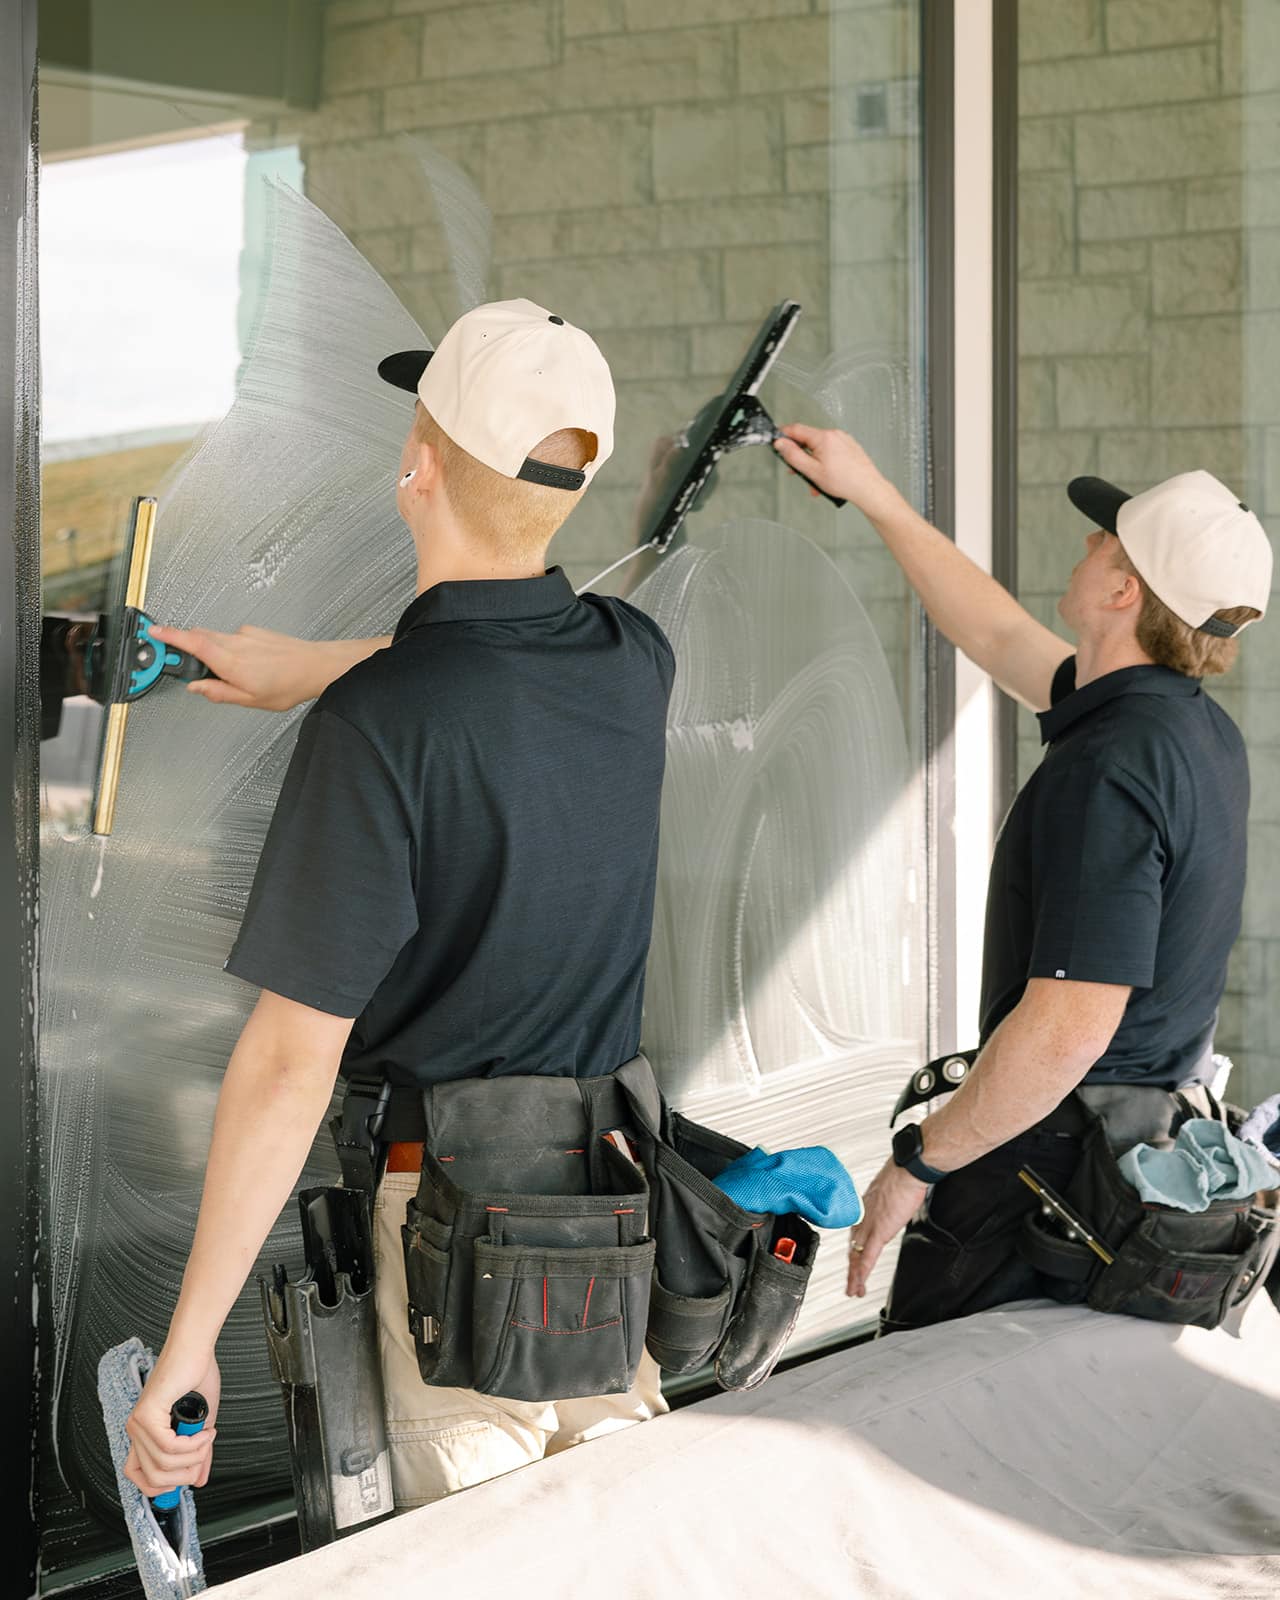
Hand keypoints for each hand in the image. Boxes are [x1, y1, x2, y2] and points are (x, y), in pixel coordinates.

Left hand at [123, 1347, 220, 1496]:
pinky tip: (203, 1433)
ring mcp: (138, 1423)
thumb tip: (200, 1479)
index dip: (163, 1487)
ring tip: (207, 1438)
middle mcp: (136, 1430)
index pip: (138, 1478)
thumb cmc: (196, 1374)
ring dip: (193, 1456)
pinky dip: (191, 1445)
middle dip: (185, 1476)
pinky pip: (168, 1447)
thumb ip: (197, 1454)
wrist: (194, 1348)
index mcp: (144, 1433)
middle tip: (203, 1457)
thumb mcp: (200, 1424)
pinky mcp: (147, 1414)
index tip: (187, 1478)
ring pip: (163, 1465)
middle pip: (153, 1479)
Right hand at [149, 622, 324, 710]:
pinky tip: (244, 664)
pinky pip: (231, 637)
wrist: (316, 666)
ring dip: (208, 649)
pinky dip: (227, 648)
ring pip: (214, 636)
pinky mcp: (254, 631)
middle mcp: (236, 643)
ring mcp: (245, 634)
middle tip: (181, 662)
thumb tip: (195, 688)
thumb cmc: (289, 684)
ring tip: (223, 671)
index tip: (153, 632)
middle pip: (199, 637)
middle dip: (184, 646)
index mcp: (232, 662)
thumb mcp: (250, 700)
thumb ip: (218, 692)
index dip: (170, 636)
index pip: (193, 643)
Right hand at [773, 424, 900, 521]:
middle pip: (808, 441)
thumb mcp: (812, 471)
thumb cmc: (845, 481)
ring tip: (815, 481)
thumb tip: (780, 444)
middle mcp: (834, 435)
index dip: (783, 435)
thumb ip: (793, 456)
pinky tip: (827, 479)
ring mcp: (843, 440)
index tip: (776, 442)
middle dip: (800, 457)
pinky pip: (831, 453)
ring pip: (819, 450)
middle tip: (795, 470)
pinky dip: (825, 464)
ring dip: (813, 465)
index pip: (796, 429)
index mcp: (824, 437)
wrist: (868, 488)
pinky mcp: (849, 447)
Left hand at [846, 1157, 926, 1296]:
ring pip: (857, 1255)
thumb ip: (890, 1201)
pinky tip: (860, 1283)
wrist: (908, 1170)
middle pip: (853, 1247)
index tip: (854, 1259)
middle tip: (850, 1283)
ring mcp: (869, 1224)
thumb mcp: (892, 1190)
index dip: (854, 1248)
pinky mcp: (879, 1230)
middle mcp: (863, 1216)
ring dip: (855, 1276)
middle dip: (851, 1268)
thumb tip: (895, 1204)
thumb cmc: (905, 1174)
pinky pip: (868, 1256)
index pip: (856, 1232)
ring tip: (854, 1290)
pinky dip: (862, 1272)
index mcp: (865, 1205)